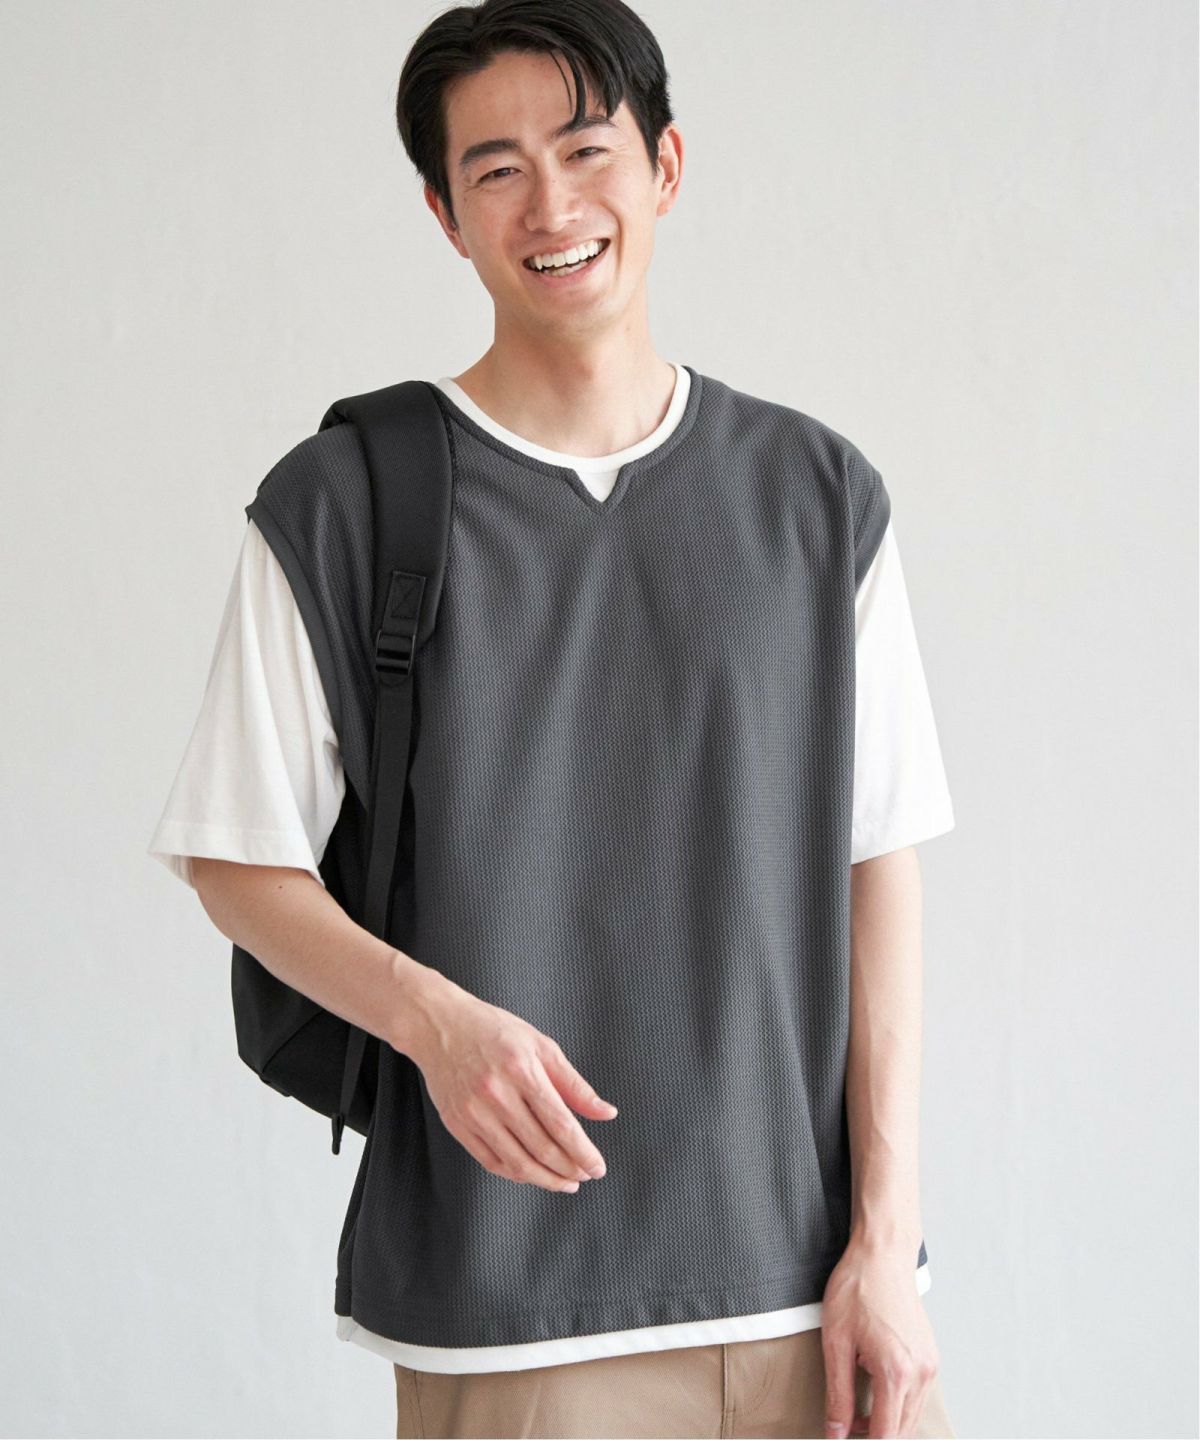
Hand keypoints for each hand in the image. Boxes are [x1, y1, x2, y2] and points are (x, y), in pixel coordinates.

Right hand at [402, 976, 618, 1192]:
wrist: (440, 1026)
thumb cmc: (494, 1031)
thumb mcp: (541, 1046)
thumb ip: (574, 1084)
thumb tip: (606, 1113)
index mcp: (522, 1070)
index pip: (561, 1124)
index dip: (583, 1152)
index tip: (597, 1167)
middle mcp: (496, 1093)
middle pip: (541, 1148)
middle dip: (570, 1169)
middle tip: (585, 1174)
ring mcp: (474, 1112)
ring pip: (517, 1162)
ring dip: (546, 1179)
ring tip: (565, 1181)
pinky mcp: (457, 1124)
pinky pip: (491, 1161)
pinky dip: (516, 1173)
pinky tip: (533, 1173)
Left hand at [820, 1240, 940, 1438]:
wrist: (883, 1255)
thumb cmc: (857, 1289)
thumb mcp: (836, 1342)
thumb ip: (838, 1394)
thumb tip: (836, 1433)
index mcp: (896, 1373)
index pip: (886, 1436)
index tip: (843, 1438)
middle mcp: (921, 1374)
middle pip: (902, 1432)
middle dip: (874, 1437)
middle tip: (845, 1425)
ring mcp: (930, 1365)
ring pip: (911, 1417)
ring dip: (887, 1422)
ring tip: (857, 1408)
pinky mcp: (931, 1357)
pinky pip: (917, 1396)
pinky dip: (898, 1404)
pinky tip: (875, 1387)